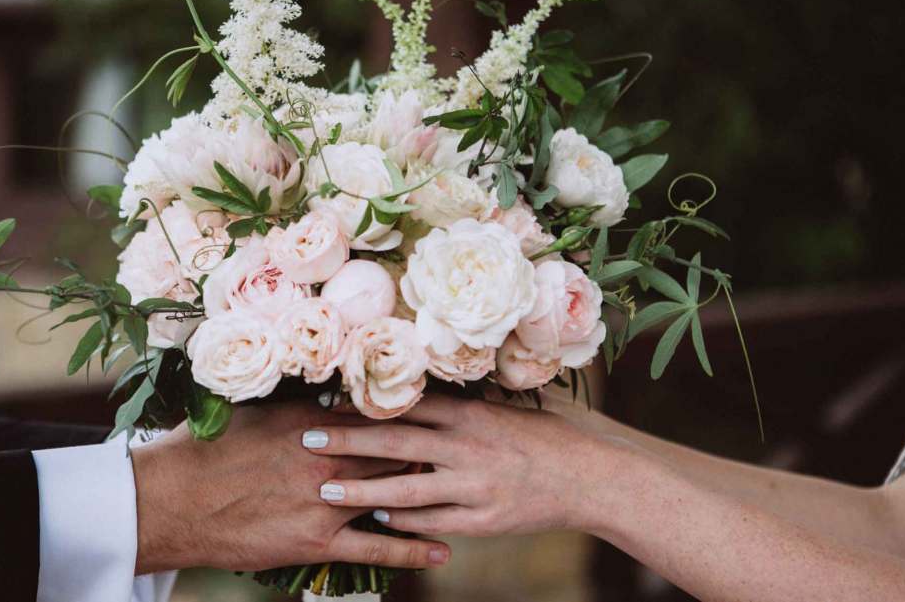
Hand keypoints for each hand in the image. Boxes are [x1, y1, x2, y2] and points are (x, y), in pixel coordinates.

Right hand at [131, 401, 451, 572]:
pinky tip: (441, 551)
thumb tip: (326, 393)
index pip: (375, 412)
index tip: (436, 410)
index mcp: (311, 421)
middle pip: (395, 449)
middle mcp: (327, 456)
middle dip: (426, 449)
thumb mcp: (251, 413)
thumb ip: (295, 405)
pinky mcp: (318, 541)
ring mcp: (325, 500)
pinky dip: (412, 549)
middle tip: (458, 449)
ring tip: (459, 492)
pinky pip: (376, 547)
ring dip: (426, 492)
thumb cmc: (204, 451)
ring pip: (393, 492)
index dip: (408, 412)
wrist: (172, 501)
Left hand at [301, 393, 632, 536]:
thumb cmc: (553, 433)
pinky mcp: (484, 520)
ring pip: (406, 488)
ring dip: (361, 490)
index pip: (407, 404)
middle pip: (395, 442)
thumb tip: (427, 384)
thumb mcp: (510, 405)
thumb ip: (468, 400)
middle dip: (348, 441)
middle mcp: (468, 446)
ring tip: (326, 490)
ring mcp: (475, 486)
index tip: (329, 401)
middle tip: (309, 439)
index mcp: (472, 412)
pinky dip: (403, 519)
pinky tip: (378, 516)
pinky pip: (433, 520)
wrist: (595, 476)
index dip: (365, 403)